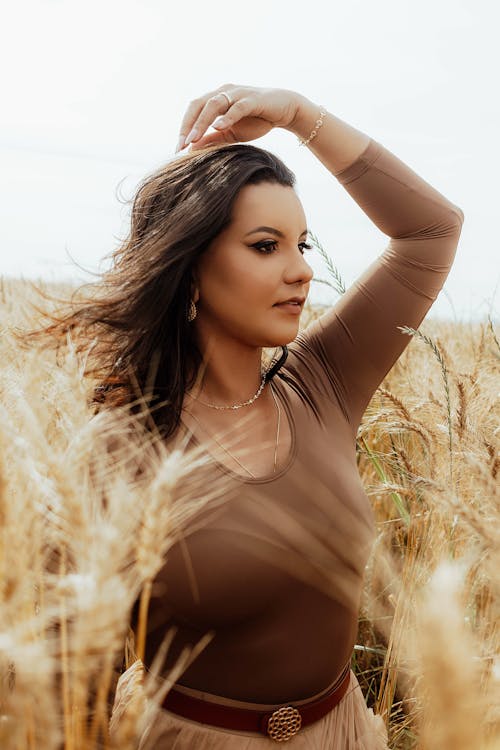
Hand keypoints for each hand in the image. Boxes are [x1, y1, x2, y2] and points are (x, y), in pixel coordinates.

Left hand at [175, 84, 303, 152]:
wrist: (285, 111)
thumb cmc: (256, 121)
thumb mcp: (231, 134)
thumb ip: (213, 139)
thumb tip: (191, 150)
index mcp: (216, 99)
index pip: (193, 110)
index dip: (184, 128)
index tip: (177, 149)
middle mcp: (224, 92)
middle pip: (198, 105)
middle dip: (188, 125)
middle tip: (181, 145)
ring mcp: (238, 94)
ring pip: (214, 104)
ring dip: (202, 122)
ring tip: (193, 139)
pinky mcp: (253, 99)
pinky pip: (237, 107)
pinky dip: (227, 117)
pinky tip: (219, 127)